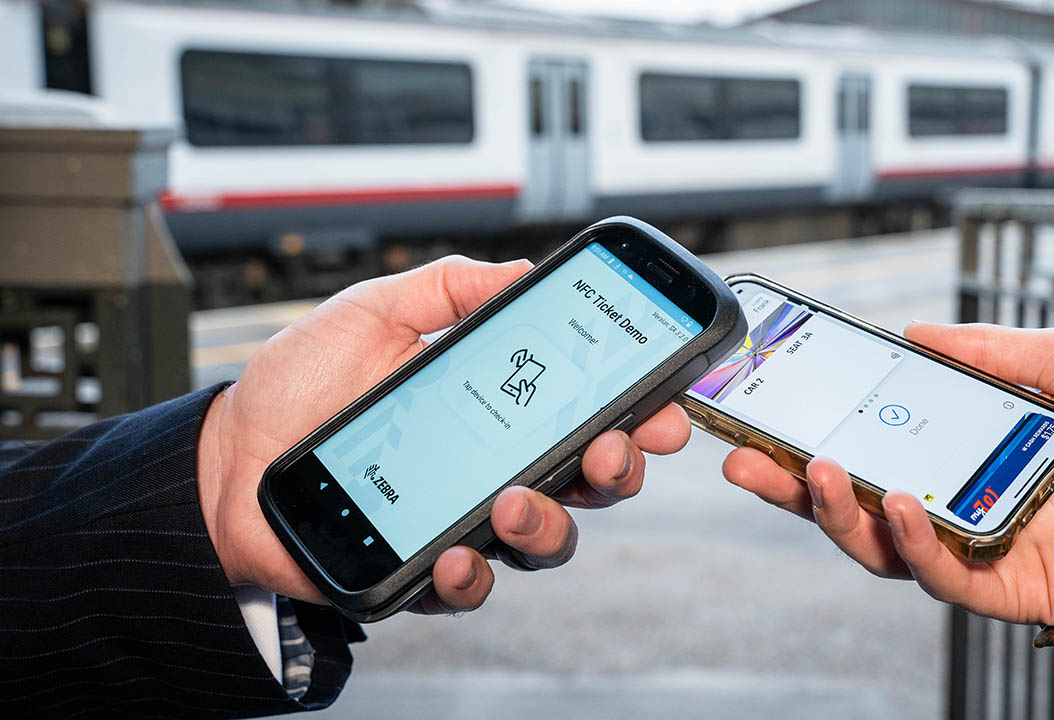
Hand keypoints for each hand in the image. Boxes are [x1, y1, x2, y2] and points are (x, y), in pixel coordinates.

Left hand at [196, 256, 690, 613]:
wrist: (224, 460)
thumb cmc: (298, 388)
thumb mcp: (371, 313)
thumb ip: (444, 286)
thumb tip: (520, 270)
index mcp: (495, 406)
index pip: (585, 409)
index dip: (637, 410)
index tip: (663, 402)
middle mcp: (493, 465)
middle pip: (588, 480)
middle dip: (618, 468)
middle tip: (608, 450)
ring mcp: (463, 518)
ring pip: (546, 539)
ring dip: (550, 524)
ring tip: (516, 502)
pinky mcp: (423, 567)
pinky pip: (472, 585)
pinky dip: (475, 575)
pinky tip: (459, 554)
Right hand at [722, 323, 1053, 625]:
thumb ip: (993, 349)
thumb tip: (914, 331)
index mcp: (960, 454)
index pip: (868, 452)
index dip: (810, 439)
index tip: (765, 417)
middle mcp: (956, 504)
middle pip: (853, 505)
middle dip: (789, 489)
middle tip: (742, 459)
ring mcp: (976, 548)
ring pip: (880, 548)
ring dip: (834, 514)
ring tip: (812, 472)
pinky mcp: (1005, 588)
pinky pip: (942, 577)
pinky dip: (910, 543)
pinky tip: (896, 502)